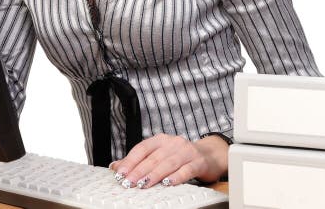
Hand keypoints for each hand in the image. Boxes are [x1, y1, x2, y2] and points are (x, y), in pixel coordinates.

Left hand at [108, 133, 228, 187]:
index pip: (141, 149)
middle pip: (153, 157)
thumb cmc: (180, 156)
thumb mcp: (159, 154)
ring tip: (143, 184)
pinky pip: (186, 170)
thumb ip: (138, 161)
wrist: (208, 154)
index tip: (120, 173)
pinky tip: (168, 183)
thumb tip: (116, 166)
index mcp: (160, 140)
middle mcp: (173, 143)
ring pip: (168, 163)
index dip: (130, 161)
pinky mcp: (198, 162)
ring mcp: (186, 152)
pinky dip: (176, 177)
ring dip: (154, 175)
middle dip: (139, 171)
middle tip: (128, 182)